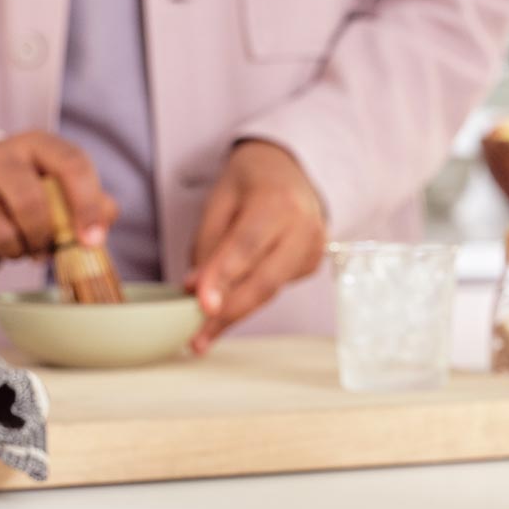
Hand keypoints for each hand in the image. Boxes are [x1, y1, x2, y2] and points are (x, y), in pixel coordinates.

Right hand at [0, 132, 117, 269]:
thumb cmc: (22, 184)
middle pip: (30, 205)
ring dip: (16, 254)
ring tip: (18, 247)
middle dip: (43, 239)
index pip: (72, 165)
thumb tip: (107, 218)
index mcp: (39, 145)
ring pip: (1, 235)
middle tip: (44, 249)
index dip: (87, 205)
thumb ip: (91, 199)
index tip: (91, 241)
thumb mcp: (55, 181)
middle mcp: (0, 155)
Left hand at [186, 140, 326, 350]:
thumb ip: (208, 244)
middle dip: (229, 311)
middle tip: (197, 337)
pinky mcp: (312, 264)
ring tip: (203, 335)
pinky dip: (248, 301)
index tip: (201, 305)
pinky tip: (228, 309)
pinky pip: (276, 289)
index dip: (224, 277)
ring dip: (235, 314)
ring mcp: (314, 247)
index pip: (247, 245)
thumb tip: (195, 290)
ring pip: (271, 292)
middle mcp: (304, 226)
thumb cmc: (248, 183)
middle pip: (265, 279)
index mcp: (277, 200)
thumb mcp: (219, 200)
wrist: (287, 170)